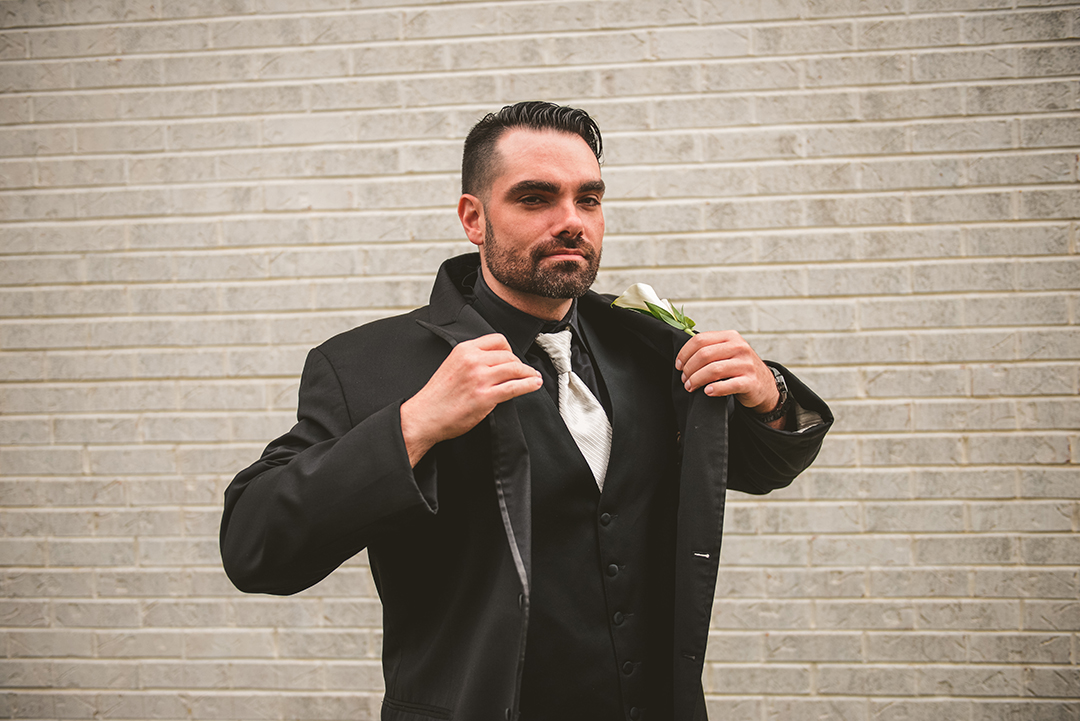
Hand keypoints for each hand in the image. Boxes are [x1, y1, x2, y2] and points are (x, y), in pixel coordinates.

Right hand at [400, 334, 542, 465]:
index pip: (497, 340)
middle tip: (524, 372)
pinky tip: (534, 384)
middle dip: (520, 364)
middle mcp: (473, 360)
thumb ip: (472, 360)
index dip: (510, 350)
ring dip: (528, 374)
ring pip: (515, 369)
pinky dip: (529, 385)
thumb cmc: (437, 396)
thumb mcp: (452, 366)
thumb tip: (495, 363)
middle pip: (509, 355)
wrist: (424, 416)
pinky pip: (515, 386)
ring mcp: (480, 378)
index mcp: (464, 350)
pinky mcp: (486, 397)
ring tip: (534, 377)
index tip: (513, 359)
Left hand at [675, 331, 779, 412]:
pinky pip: (728, 385)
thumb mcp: (728, 352)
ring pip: (713, 370)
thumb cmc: (739, 368)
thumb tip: (682, 355)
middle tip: (684, 379)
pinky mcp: (750, 381)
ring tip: (690, 387)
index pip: (700, 340)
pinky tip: (707, 392)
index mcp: (730, 336)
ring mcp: (746, 364)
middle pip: (704, 355)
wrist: (764, 385)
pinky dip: (714, 389)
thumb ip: (710, 348)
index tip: (678, 365)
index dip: (684, 353)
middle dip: (689, 369)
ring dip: (696, 380)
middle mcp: (739, 347)